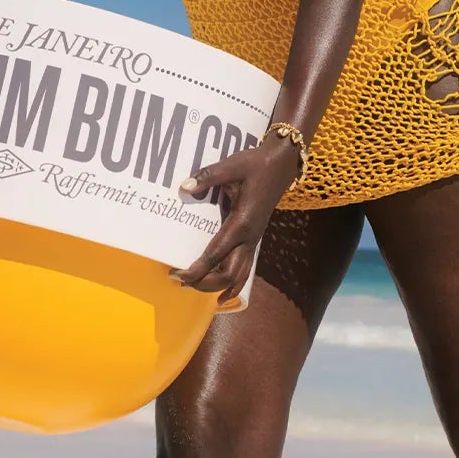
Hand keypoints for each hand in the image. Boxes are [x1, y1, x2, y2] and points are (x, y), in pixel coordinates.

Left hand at [173, 137, 305, 301]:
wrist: (282, 163)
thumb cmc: (256, 164)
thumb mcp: (232, 165)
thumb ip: (208, 176)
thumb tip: (184, 187)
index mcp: (242, 223)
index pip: (215, 255)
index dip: (196, 270)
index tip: (176, 274)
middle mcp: (250, 237)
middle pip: (228, 275)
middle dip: (204, 283)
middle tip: (179, 281)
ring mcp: (253, 240)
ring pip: (239, 276)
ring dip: (218, 287)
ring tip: (195, 290)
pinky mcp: (254, 239)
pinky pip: (244, 269)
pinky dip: (233, 285)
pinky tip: (222, 294)